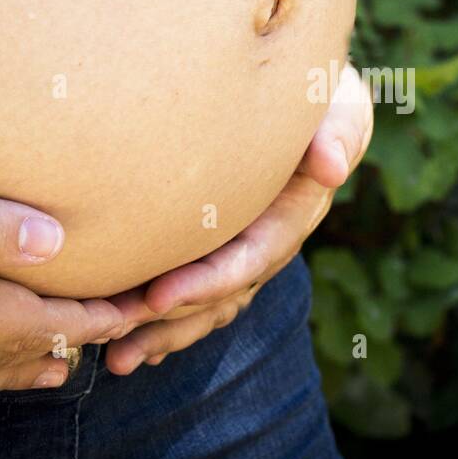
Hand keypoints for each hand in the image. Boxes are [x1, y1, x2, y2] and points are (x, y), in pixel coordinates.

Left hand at [103, 62, 373, 373]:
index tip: (158, 296)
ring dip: (161, 334)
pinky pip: (192, 294)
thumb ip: (340, 131)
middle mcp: (268, 244)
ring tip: (115, 360)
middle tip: (115, 331)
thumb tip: (331, 166)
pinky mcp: (217, 249)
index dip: (208, 282)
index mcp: (293, 215)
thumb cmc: (322, 98)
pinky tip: (126, 345)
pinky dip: (162, 323)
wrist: (308, 98)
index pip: (250, 258)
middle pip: (219, 294)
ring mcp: (242, 252)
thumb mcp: (342, 105)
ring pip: (203, 306)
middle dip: (170, 319)